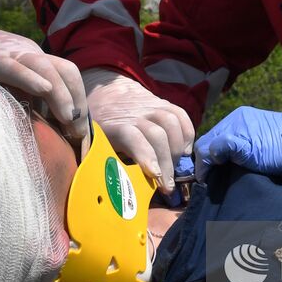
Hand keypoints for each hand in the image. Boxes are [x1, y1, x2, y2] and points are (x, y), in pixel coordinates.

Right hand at [0, 14, 87, 135]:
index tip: (81, 132)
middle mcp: (29, 54)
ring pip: (47, 68)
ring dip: (62, 94)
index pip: (68, 77)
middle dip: (78, 102)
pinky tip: (44, 91)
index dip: (79, 102)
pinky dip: (31, 78)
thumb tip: (43, 128)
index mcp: (35, 60)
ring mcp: (11, 53)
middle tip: (79, 133)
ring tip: (70, 119)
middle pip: (65, 71)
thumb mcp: (4, 81)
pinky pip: (15, 66)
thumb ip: (22, 96)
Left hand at [83, 69, 194, 192]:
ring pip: (171, 124)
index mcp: (113, 125)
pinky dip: (187, 133)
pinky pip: (180, 115)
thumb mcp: (94, 141)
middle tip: (167, 186)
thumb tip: (111, 189)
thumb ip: (103, 159)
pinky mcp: (162, 102)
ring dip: (177, 149)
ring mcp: (150, 106)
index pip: (133, 137)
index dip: (146, 155)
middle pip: (157, 135)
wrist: (107, 92)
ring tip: (174, 168)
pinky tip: (185, 150)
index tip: (155, 175)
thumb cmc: (100, 125)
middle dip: (166, 163)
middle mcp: (134, 114)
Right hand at [194, 107, 281, 182]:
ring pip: (222, 145)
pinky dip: (229, 157)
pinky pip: (233, 145)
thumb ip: (225, 148)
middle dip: (209, 163)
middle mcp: (237, 120)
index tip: (206, 184)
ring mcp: (247, 126)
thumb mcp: (251, 152)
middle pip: (212, 144)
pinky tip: (234, 169)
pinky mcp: (256, 134)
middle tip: (213, 183)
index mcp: (234, 122)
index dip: (202, 166)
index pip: (204, 144)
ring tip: (223, 178)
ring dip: (219, 161)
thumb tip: (206, 155)